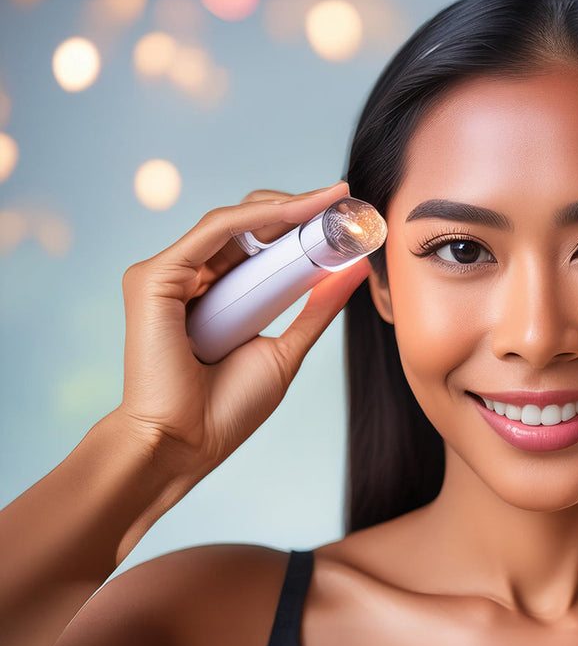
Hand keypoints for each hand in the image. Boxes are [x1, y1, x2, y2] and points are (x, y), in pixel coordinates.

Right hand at [116, 182, 372, 470]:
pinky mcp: (155, 277)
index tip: (346, 214)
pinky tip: (297, 212)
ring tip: (331, 202)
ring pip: (232, 221)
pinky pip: (214, 231)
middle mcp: (192, 278)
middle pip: (247, 225)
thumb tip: (354, 270)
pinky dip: (257, 218)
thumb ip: (316, 309)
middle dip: (298, 208)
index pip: (259, 244)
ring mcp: (171, 275)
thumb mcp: (286, 350)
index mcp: (219, 295)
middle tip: (343, 200)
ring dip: (287, 207)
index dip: (302, 226)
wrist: (186, 445)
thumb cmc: (225, 409)